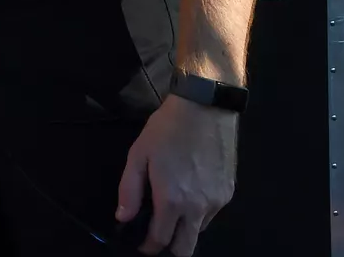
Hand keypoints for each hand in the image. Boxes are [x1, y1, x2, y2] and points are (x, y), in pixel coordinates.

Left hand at [116, 95, 237, 255]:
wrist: (205, 108)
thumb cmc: (167, 130)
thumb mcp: (138, 155)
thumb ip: (130, 191)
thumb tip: (123, 218)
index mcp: (173, 200)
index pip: (161, 240)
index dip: (149, 247)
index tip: (141, 245)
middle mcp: (198, 207)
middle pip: (187, 248)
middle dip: (170, 248)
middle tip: (157, 236)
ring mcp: (217, 201)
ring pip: (201, 231)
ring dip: (185, 228)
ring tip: (172, 209)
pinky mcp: (229, 192)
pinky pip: (212, 214)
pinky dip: (199, 213)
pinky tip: (188, 193)